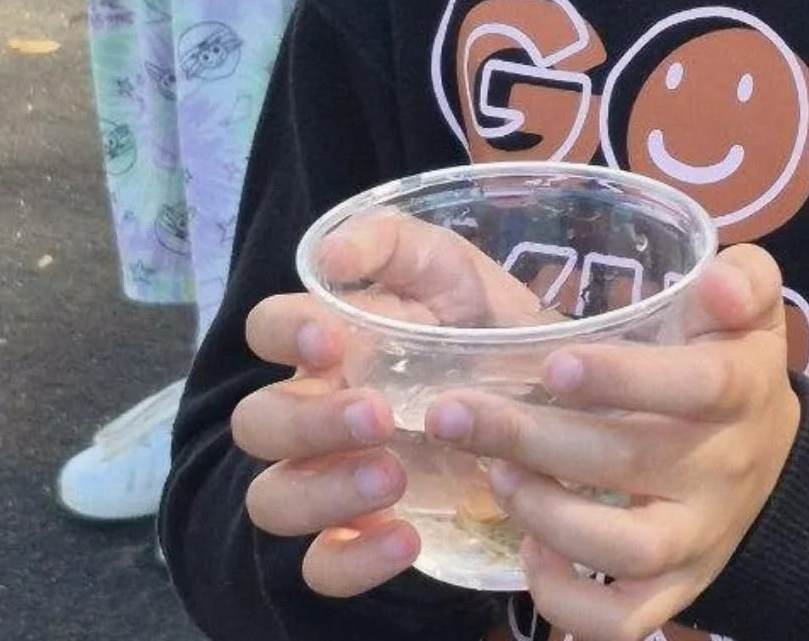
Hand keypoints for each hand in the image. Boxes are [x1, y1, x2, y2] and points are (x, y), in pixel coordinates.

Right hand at [232, 212, 554, 598]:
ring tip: (395, 476)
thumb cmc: (481, 315)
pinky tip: (406, 538)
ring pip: (275, 499)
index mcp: (328, 338)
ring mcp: (333, 473)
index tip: (332, 340)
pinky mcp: (364, 529)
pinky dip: (353, 560)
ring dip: (324, 492)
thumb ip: (388, 243)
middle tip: (377, 416)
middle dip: (307, 422)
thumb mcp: (448, 262)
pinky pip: (324, 565)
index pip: (267, 329)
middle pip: (259, 424)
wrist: (549, 385)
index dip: (284, 334)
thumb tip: (328, 256)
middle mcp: (316, 407)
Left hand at [424, 245, 801, 640]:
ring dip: (547, 513)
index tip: (552, 365)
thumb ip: (743, 278)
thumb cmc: (732, 357)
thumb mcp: (750, 303)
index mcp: (741, 389)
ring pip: (626, 549)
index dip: (624, 378)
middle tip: (456, 414)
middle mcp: (723, 470)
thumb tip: (718, 283)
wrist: (769, 454)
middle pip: (632, 462)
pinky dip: (567, 600)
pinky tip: (528, 548)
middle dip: (535, 438)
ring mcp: (700, 538)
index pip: (695, 385)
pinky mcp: (678, 589)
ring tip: (494, 473)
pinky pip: (624, 621)